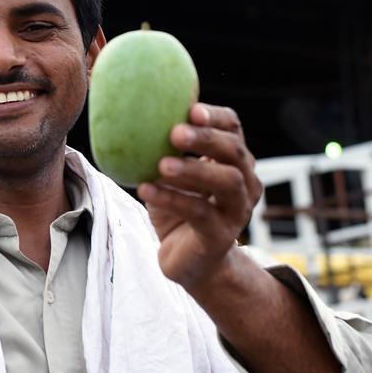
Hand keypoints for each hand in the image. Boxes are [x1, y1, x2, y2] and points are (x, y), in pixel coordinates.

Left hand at [137, 104, 262, 294]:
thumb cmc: (179, 211)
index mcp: (234, 162)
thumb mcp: (171, 176)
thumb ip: (162, 149)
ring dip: (194, 170)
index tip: (191, 109)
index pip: (233, 128)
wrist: (191, 263)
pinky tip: (146, 189)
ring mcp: (238, 211)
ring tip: (162, 164)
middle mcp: (245, 183)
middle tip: (175, 133)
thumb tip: (126, 113)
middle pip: (235, 153)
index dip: (216, 117)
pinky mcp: (222, 236)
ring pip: (227, 183)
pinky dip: (172, 199)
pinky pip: (200, 213)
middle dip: (207, 139)